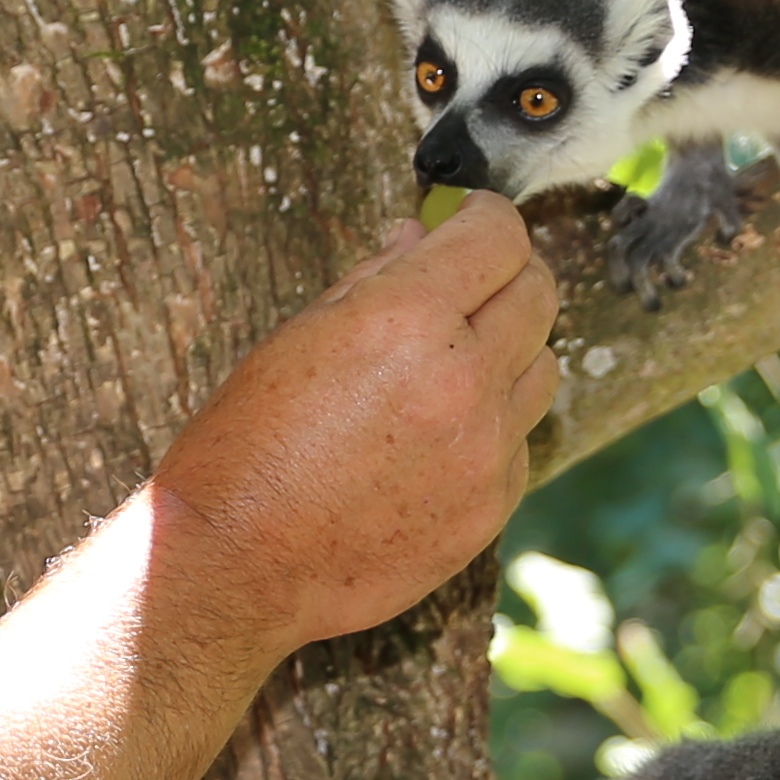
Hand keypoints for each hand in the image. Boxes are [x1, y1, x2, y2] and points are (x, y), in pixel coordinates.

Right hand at [147, 196, 557, 659]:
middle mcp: (463, 380)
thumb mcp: (296, 337)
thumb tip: (420, 237)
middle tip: (467, 285)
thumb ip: (373, 280)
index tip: (467, 222)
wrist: (237, 562)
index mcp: (405, 320)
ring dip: (508, 353)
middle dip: (505, 277)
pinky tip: (430, 443)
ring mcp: (486, 451)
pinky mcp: (490, 508)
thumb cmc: (246, 444)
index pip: (499, 236)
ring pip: (543, 369)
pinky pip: (519, 442)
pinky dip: (491, 428)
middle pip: (539, 295)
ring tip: (444, 370)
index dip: (483, 218)